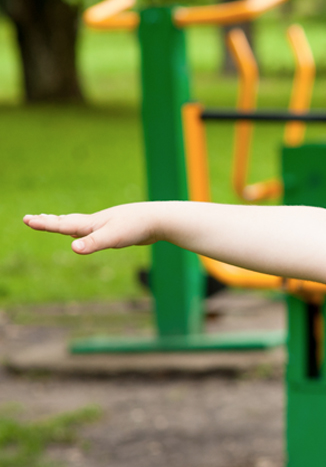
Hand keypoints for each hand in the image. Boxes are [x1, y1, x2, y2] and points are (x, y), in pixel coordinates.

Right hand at [23, 203, 159, 254]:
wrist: (158, 220)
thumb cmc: (136, 227)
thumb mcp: (113, 238)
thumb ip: (93, 243)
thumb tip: (73, 248)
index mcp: (91, 224)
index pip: (62, 224)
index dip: (44, 224)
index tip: (26, 220)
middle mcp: (96, 222)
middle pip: (67, 221)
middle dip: (49, 221)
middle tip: (31, 218)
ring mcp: (107, 224)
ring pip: (81, 224)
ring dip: (65, 223)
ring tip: (55, 220)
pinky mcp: (118, 230)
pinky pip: (95, 230)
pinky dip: (85, 230)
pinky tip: (90, 233)